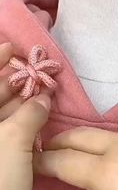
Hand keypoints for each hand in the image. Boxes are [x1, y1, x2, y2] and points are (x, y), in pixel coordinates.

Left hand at [0, 43, 50, 189]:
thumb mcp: (12, 141)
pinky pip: (8, 133)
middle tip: (34, 72)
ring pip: (0, 115)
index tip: (12, 48)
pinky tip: (39, 115)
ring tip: (42, 91)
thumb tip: (42, 98)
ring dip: (21, 102)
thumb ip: (29, 113)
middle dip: (10, 82)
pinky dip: (23, 123)